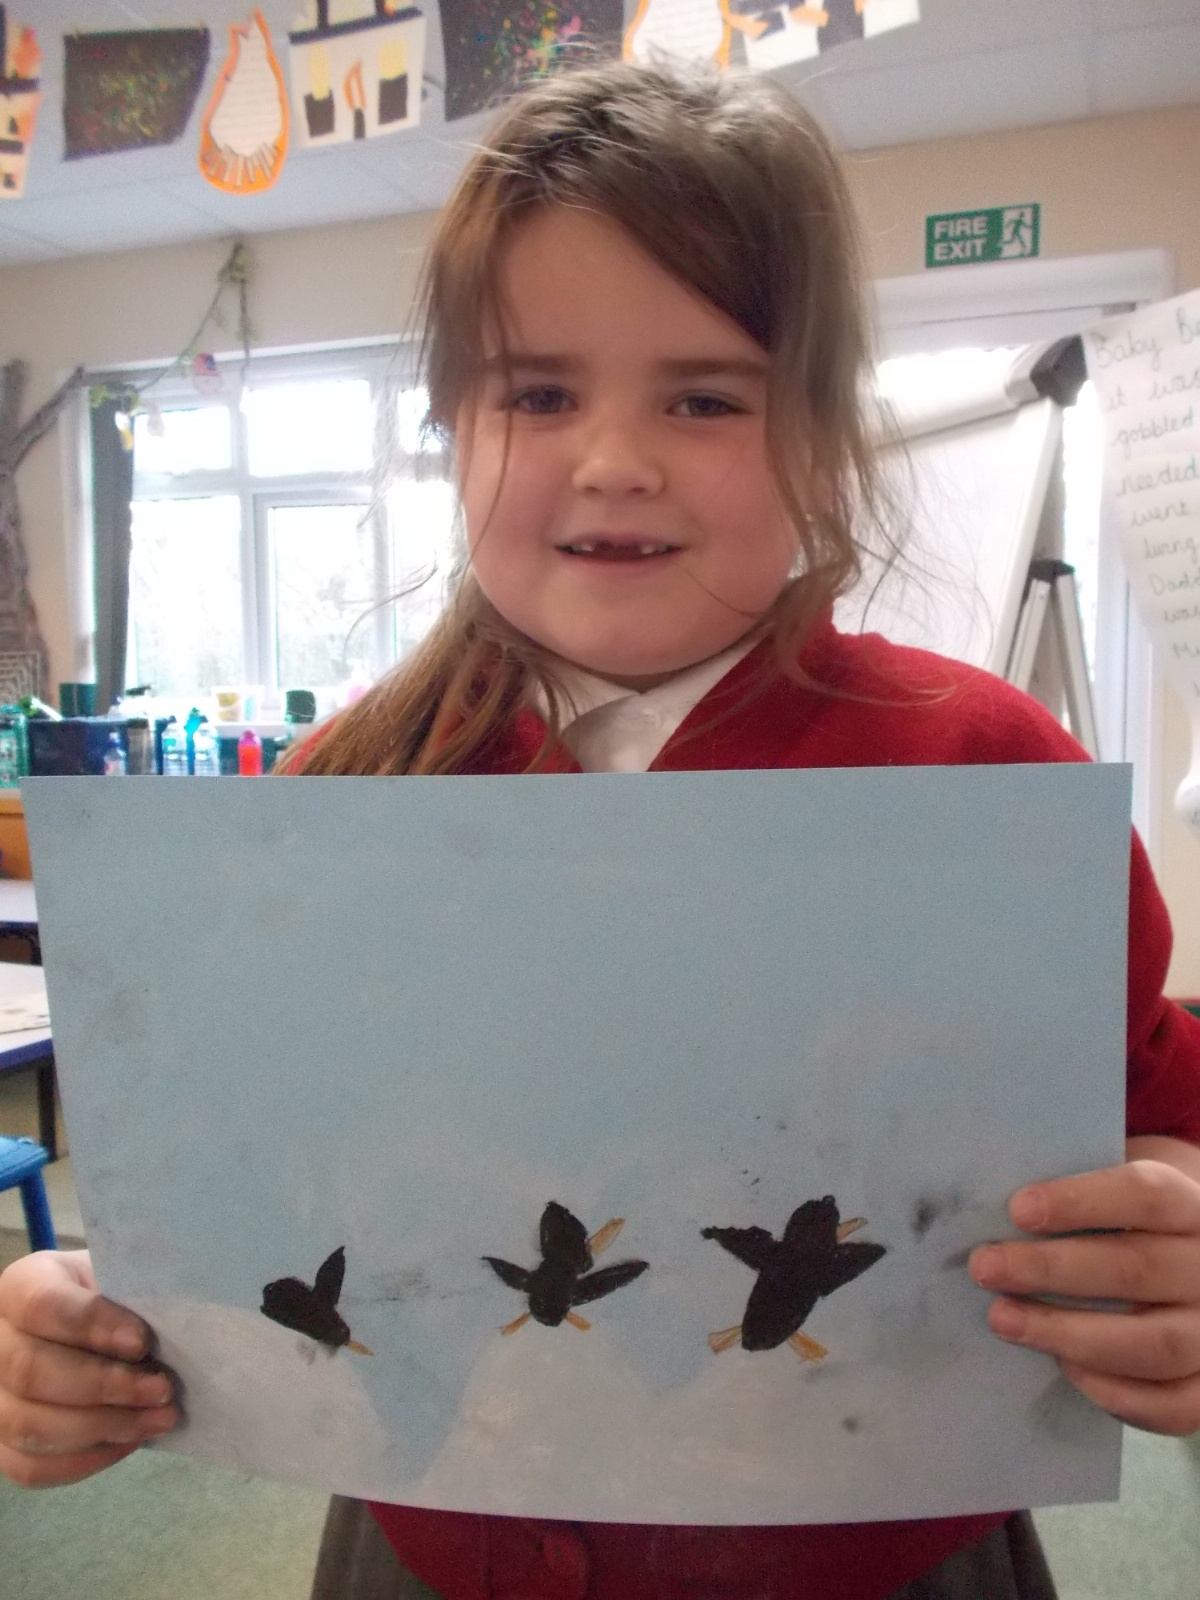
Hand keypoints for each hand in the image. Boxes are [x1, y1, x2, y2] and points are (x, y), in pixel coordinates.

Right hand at [0, 1250, 178, 1486]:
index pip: (40, 1304)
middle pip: (30, 1371)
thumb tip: (167, 1329)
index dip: (90, 1325)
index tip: (141, 1343)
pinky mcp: (3, 1444)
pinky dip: (87, 1459)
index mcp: (20, 1286)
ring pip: (29, 1425)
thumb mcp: (124, 1278)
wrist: (101, 1331)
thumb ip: (135, 1293)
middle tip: (162, 1389)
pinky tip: (131, 1441)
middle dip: (105, 1385)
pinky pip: (31, 1466)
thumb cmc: (116, 1298)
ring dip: (103, 1427)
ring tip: (159, 1418)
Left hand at [968, 1142, 1199, 1435]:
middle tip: (985, 1267)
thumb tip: (989, 1204)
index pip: (1147, 1195)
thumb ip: (1072, 1199)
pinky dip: (1113, 1391)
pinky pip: (1172, 1405)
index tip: (1017, 1209)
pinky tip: (1062, 1366)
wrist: (1186, 1268)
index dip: (1081, 1201)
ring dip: (1068, 1332)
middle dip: (1050, 1269)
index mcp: (1191, 1208)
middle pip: (1137, 1269)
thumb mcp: (1113, 1195)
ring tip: (1002, 1318)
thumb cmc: (1127, 1225)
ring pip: (1154, 1343)